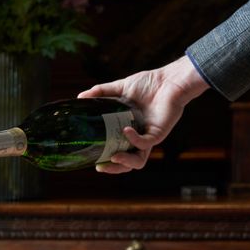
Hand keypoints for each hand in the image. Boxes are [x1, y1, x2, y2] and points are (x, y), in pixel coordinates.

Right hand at [78, 55, 209, 173]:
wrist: (169, 80)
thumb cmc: (149, 83)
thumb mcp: (120, 88)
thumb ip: (101, 92)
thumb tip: (80, 97)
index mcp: (129, 131)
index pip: (118, 152)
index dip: (107, 160)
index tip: (94, 161)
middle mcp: (139, 138)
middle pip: (128, 163)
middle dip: (114, 169)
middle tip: (101, 166)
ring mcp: (149, 137)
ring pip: (138, 161)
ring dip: (125, 162)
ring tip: (113, 157)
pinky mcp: (158, 133)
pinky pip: (144, 143)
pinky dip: (133, 139)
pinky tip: (125, 130)